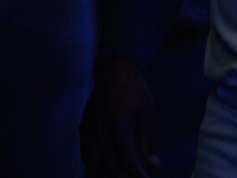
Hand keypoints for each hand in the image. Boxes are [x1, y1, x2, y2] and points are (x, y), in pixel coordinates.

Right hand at [80, 57, 159, 177]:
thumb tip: (154, 165)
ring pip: (94, 161)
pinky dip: (93, 164)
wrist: (113, 69)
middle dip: (123, 177)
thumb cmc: (135, 89)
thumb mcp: (148, 111)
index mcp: (119, 125)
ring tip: (120, 177)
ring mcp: (89, 128)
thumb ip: (149, 140)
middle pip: (109, 165)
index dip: (136, 174)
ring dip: (107, 174)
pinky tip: (102, 168)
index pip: (126, 159)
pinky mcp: (82, 126)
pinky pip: (85, 152)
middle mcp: (101, 130)